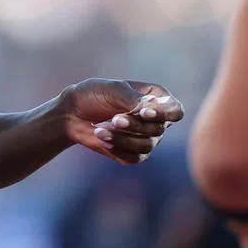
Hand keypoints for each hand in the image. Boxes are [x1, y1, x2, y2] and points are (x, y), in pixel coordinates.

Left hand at [60, 78, 183, 164]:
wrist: (72, 113)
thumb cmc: (94, 95)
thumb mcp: (112, 89)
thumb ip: (133, 98)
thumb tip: (153, 104)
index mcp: (156, 98)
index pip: (175, 111)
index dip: (164, 114)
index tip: (144, 113)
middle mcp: (156, 120)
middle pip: (158, 130)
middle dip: (134, 125)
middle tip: (114, 119)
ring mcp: (146, 138)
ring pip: (146, 146)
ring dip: (123, 138)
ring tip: (101, 129)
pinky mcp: (133, 153)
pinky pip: (134, 158)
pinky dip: (117, 148)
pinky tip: (101, 138)